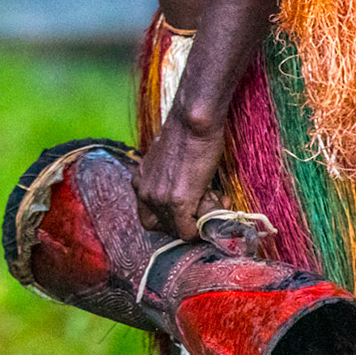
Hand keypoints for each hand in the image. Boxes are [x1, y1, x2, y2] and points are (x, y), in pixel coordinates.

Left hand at [132, 111, 225, 239]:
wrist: (193, 123)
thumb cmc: (186, 135)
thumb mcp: (167, 161)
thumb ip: (169, 180)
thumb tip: (191, 195)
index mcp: (139, 181)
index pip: (149, 217)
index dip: (171, 218)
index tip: (191, 210)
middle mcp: (143, 192)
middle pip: (162, 226)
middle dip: (187, 221)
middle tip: (207, 204)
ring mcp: (158, 199)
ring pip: (178, 230)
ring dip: (199, 219)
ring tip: (215, 196)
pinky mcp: (176, 202)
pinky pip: (188, 231)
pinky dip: (203, 226)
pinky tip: (216, 203)